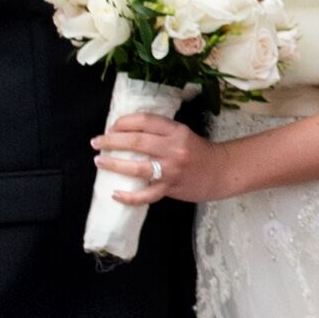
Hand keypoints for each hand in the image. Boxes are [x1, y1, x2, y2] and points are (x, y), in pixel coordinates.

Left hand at [96, 106, 227, 204]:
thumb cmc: (199, 152)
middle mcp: (173, 149)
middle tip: (96, 142)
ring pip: (137, 167)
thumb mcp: (182, 134)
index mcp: (176, 131)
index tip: (112, 127)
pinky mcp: (171, 188)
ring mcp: (171, 170)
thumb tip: (127, 133)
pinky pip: (146, 195)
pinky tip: (115, 194)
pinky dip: (129, 196)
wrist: (221, 172)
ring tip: (99, 161)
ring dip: (114, 164)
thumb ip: (160, 132)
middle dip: (112, 141)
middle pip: (136, 142)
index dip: (124, 122)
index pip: (144, 121)